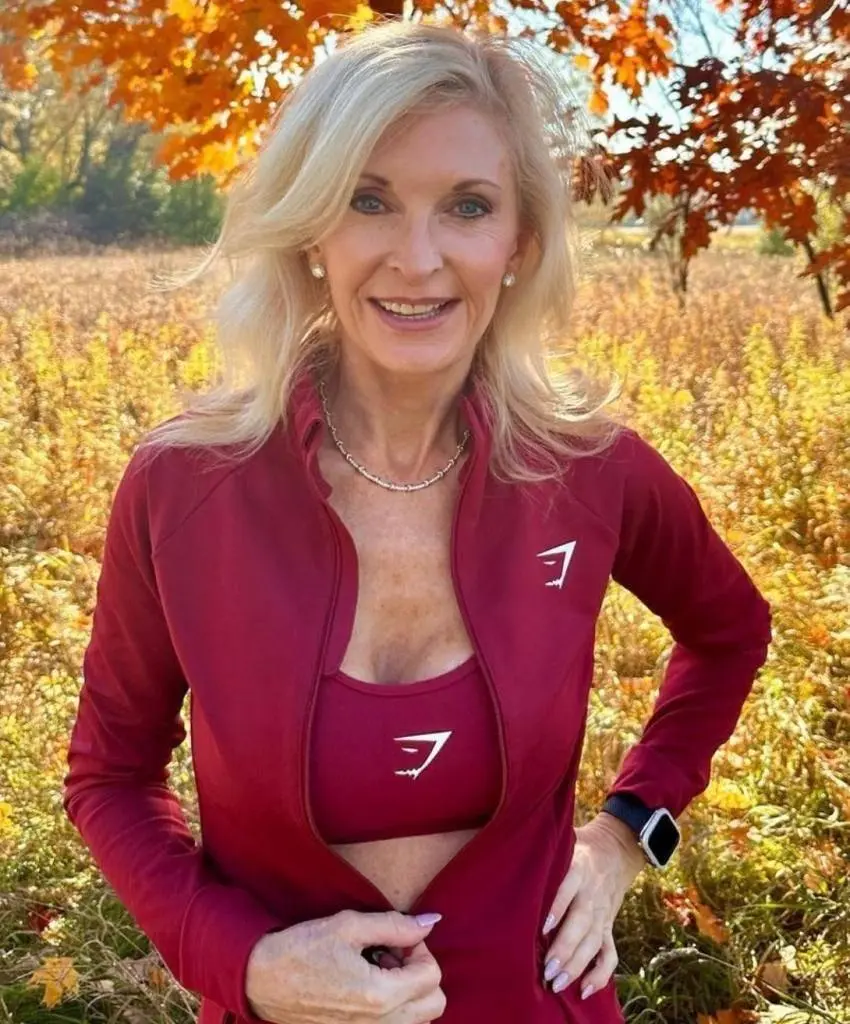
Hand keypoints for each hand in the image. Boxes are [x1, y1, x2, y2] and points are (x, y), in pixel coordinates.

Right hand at [245, 908, 445, 1022]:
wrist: (262, 982)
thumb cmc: (301, 950)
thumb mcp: (349, 926)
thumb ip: (395, 925)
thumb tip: (430, 922)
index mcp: (380, 997)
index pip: (432, 975)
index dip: (418, 947)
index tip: (395, 936)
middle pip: (434, 1002)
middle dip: (420, 971)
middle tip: (392, 953)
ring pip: (419, 1019)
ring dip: (409, 991)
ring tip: (379, 969)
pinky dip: (395, 1007)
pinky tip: (368, 986)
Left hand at [540, 815, 644, 1000]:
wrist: (616, 849)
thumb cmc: (576, 847)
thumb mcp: (563, 842)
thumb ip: (542, 850)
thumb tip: (506, 854)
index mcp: (579, 869)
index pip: (568, 889)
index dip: (557, 908)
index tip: (542, 927)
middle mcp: (592, 893)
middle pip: (581, 922)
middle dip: (565, 947)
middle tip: (547, 968)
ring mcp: (602, 912)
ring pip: (593, 942)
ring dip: (577, 965)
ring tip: (558, 982)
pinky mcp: (608, 926)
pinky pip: (610, 953)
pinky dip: (601, 974)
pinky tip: (586, 990)